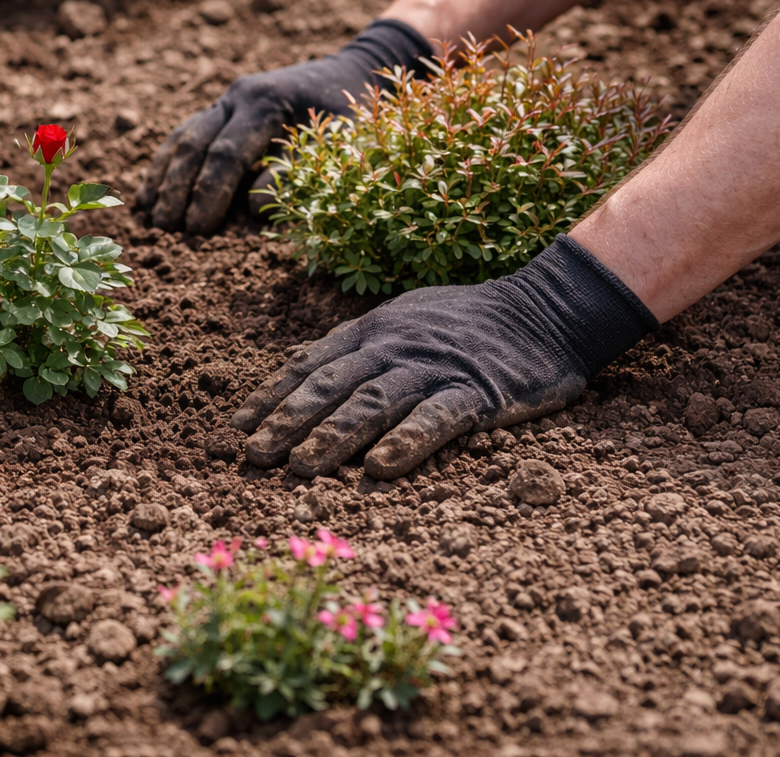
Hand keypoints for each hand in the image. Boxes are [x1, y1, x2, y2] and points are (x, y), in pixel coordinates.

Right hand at [135, 18, 429, 233]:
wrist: (354, 69)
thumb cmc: (353, 112)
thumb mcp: (340, 141)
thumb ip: (297, 172)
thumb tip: (249, 208)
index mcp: (264, 101)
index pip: (227, 154)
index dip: (209, 195)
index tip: (198, 230)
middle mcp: (237, 96)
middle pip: (195, 146)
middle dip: (178, 191)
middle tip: (167, 231)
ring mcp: (225, 101)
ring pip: (182, 139)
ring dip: (164, 180)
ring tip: (149, 218)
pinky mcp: (221, 110)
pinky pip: (184, 137)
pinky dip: (165, 167)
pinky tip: (149, 194)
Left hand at [231, 236, 657, 479]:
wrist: (545, 309)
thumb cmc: (463, 322)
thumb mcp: (400, 320)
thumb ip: (355, 349)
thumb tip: (299, 373)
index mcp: (370, 330)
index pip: (307, 366)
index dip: (268, 399)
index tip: (233, 431)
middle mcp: (393, 346)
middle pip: (329, 387)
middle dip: (286, 423)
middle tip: (252, 457)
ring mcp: (434, 367)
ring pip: (372, 403)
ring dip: (332, 437)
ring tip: (300, 469)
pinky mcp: (478, 391)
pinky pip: (437, 418)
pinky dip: (406, 442)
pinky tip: (378, 470)